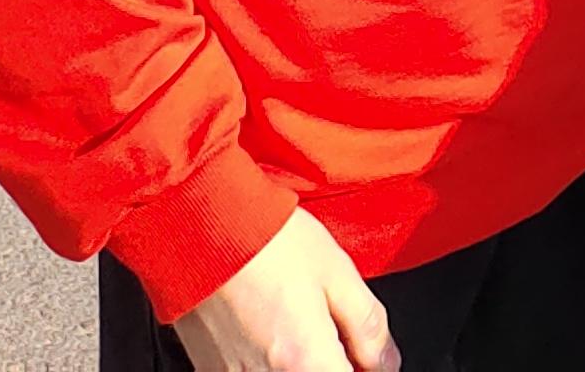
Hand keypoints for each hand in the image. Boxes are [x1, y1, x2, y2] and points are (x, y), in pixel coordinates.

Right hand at [173, 208, 395, 371]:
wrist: (198, 226)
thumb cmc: (266, 242)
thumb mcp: (338, 272)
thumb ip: (367, 327)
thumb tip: (387, 363)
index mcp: (306, 361)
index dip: (364, 368)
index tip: (361, 354)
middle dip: (331, 362)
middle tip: (331, 333)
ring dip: (300, 361)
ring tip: (294, 322)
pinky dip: (269, 362)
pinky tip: (268, 330)